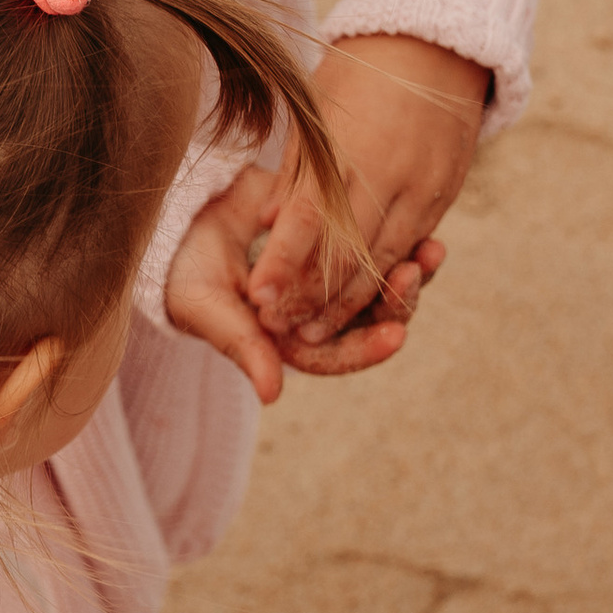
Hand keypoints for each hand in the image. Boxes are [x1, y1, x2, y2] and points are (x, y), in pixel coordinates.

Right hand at [166, 162, 437, 403]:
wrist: (180, 219)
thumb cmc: (184, 272)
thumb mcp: (206, 305)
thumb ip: (241, 345)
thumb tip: (272, 394)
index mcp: (291, 342)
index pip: (338, 354)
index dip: (367, 347)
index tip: (396, 335)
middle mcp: (319, 315)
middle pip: (371, 320)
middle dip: (398, 302)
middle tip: (415, 274)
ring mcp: (332, 277)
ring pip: (382, 284)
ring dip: (410, 273)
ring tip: (432, 251)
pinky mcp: (338, 238)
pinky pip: (375, 242)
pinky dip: (398, 237)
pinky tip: (423, 226)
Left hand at [247, 35, 487, 356]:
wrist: (438, 44)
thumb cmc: (361, 72)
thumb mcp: (319, 109)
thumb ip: (298, 168)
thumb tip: (271, 220)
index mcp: (346, 147)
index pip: (309, 217)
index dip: (283, 262)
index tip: (258, 297)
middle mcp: (387, 173)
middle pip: (346, 252)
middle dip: (311, 298)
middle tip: (280, 331)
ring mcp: (422, 186)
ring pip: (383, 260)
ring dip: (348, 303)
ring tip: (315, 333)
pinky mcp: (444, 194)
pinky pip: (412, 247)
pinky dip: (385, 278)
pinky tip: (361, 302)